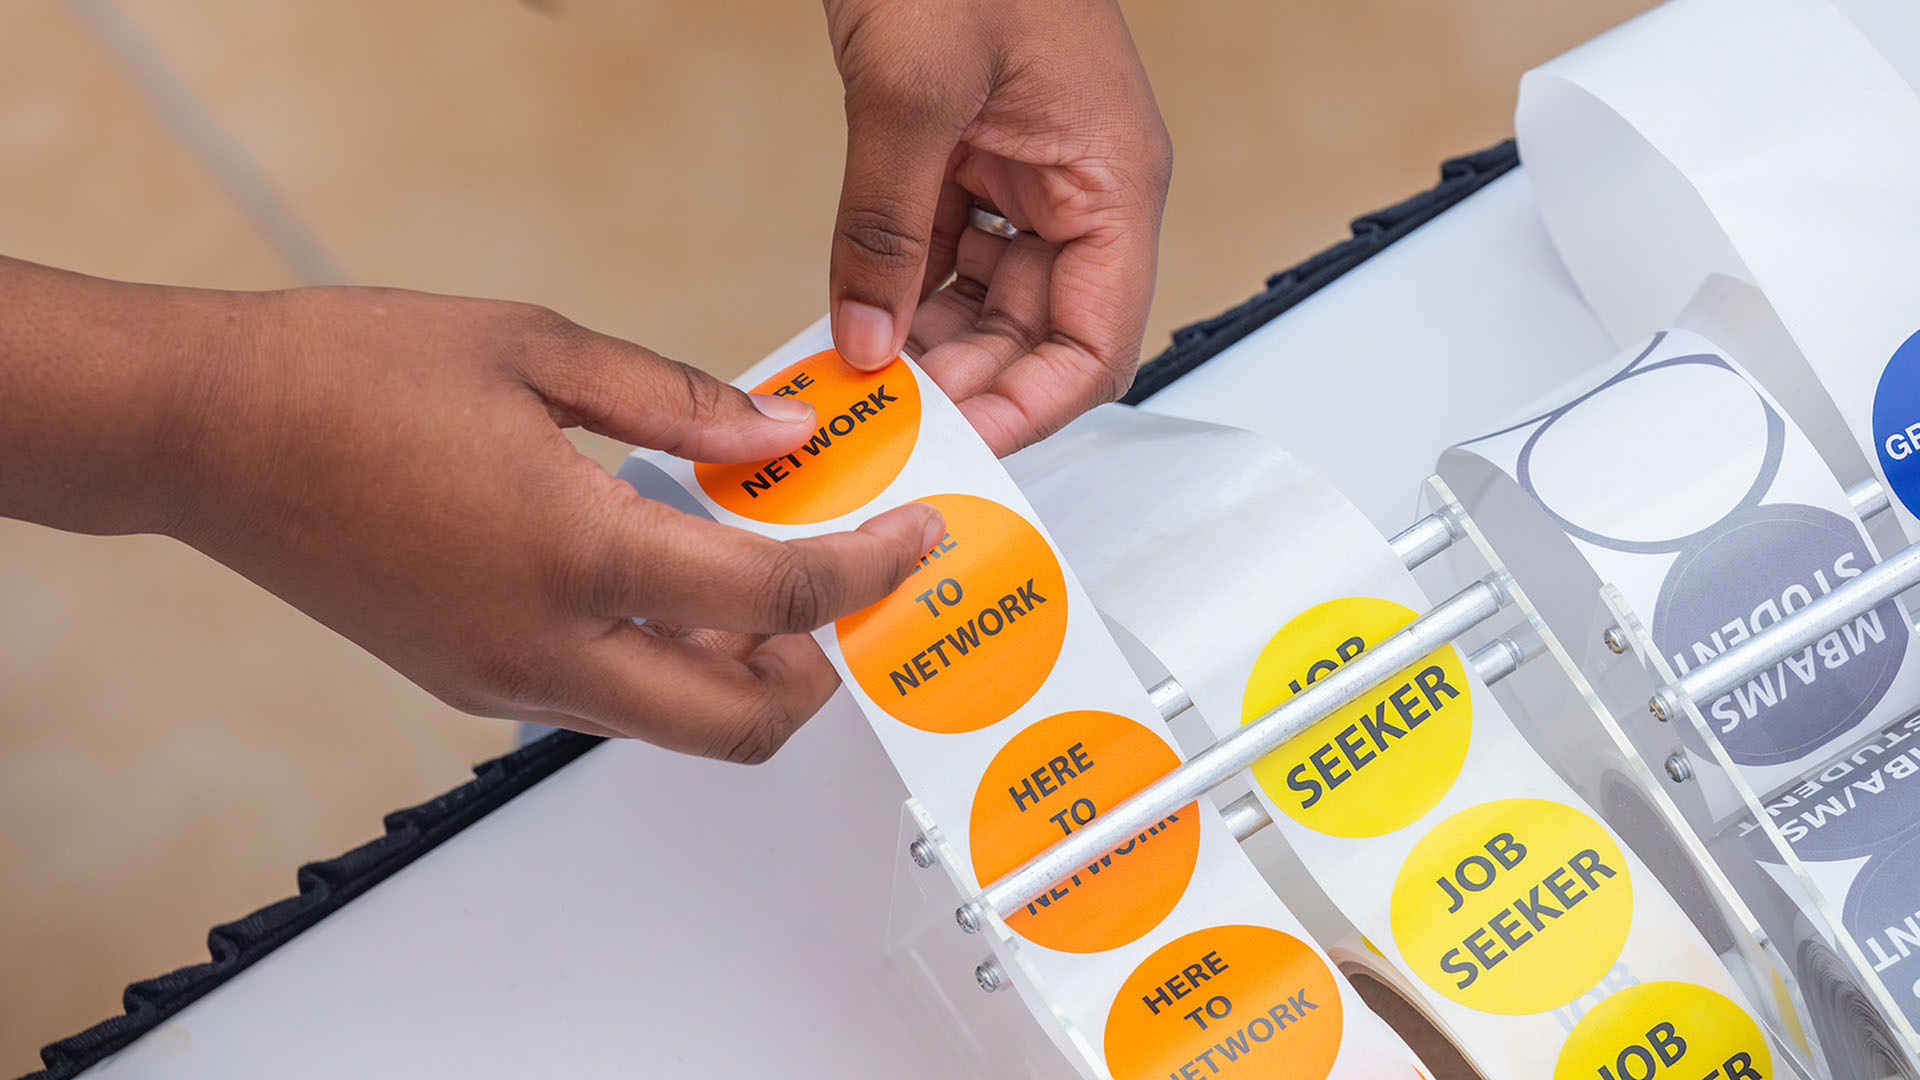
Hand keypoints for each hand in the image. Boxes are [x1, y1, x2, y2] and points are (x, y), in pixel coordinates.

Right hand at [0, 260, 940, 761]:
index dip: (865, 573)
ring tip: (763, 570)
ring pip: (672, 723)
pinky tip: (668, 574)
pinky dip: (667, 659)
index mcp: (579, 556)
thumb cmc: (347, 376)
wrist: (206, 432)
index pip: (775, 600)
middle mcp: (547, 648)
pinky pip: (606, 699)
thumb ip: (678, 405)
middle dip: (820, 670)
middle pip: (741, 723)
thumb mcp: (537, 351)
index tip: (912, 543)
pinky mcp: (469, 682)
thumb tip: (776, 442)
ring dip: (742, 670)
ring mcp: (504, 681)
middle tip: (849, 589)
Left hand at [824, 0, 1171, 454]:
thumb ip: (888, 227)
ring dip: (928, 349)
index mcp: (1112, 181)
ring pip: (990, 305)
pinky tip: (854, 326)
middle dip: (968, 387)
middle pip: (1040, 337)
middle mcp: (1081, 191)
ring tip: (862, 387)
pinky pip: (946, 256)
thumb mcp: (914, 88)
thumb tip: (870, 339)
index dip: (1035, 410)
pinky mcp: (972, 161)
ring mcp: (1026, 178)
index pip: (1098, 344)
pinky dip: (902, 294)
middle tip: (889, 428)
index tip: (959, 446)